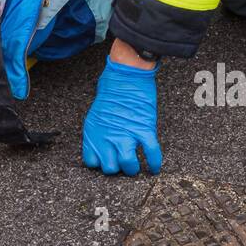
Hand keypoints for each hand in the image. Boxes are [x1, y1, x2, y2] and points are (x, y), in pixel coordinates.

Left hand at [82, 57, 162, 175]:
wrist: (126, 76)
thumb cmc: (110, 91)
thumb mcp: (95, 114)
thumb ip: (98, 133)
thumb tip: (102, 146)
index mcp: (94, 133)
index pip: (91, 162)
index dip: (98, 163)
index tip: (103, 161)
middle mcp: (109, 137)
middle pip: (110, 169)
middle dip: (116, 168)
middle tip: (120, 162)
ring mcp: (127, 134)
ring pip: (129, 165)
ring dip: (132, 168)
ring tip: (134, 166)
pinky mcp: (144, 129)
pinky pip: (151, 152)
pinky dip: (154, 163)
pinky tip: (154, 168)